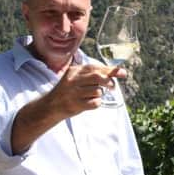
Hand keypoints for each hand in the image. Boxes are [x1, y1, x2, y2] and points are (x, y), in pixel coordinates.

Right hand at [11, 64, 125, 153]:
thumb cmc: (67, 91)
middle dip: (109, 82)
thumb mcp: (75, 78)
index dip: (110, 70)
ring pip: (97, 91)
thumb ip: (92, 74)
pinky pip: (95, 103)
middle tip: (112, 87)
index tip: (122, 73)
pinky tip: (89, 103)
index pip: (95, 68)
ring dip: (100, 94)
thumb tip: (114, 73)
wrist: (50, 106)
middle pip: (98, 77)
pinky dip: (96, 103)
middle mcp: (72, 80)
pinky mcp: (75, 105)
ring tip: (92, 96)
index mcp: (74, 71)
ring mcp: (73, 93)